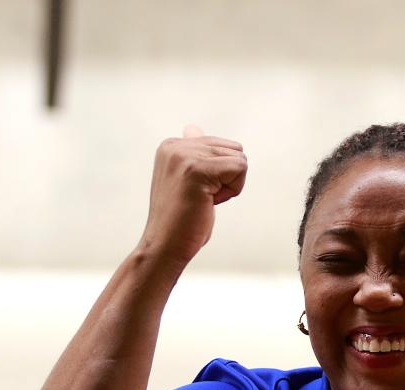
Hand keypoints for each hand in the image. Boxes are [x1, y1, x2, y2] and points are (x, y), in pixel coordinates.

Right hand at [138, 125, 247, 266]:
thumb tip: (193, 128)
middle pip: (233, 149)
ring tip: (203, 200)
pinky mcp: (196, 169)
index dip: (219, 174)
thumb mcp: (185, 179)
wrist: (165, 246)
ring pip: (239, 159)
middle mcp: (176, 145)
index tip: (196, 192)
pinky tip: (209, 202)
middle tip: (202, 198)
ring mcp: (184, 156)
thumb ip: (193, 153)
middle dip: (227, 178)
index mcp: (171, 145)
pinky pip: (240, 167)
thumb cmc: (179, 220)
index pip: (221, 146)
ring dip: (230, 185)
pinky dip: (232, 190)